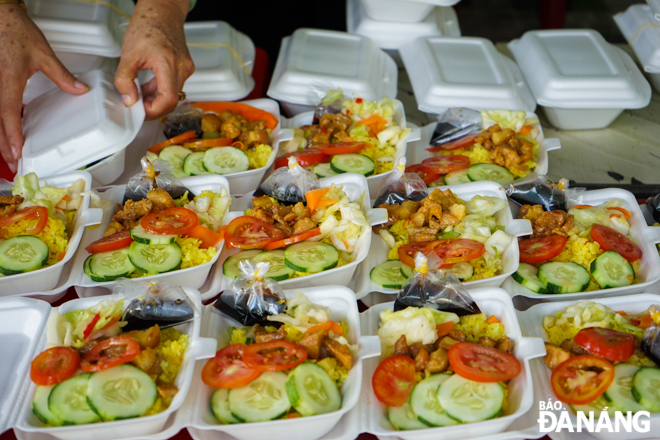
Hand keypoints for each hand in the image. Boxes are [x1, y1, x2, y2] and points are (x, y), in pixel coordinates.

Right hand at [0, 4, 87, 171]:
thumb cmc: (15, 30)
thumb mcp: (43, 54)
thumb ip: (62, 76)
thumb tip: (79, 90)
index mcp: (8, 80)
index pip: (8, 112)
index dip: (12, 134)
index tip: (17, 150)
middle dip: (4, 145)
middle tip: (14, 163)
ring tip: (9, 154)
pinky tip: (3, 134)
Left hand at [114, 0, 193, 119]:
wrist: (162, 12)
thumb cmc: (147, 26)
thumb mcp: (128, 54)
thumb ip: (125, 79)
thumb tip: (129, 100)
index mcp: (169, 63)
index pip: (168, 99)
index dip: (154, 110)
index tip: (140, 111)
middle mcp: (182, 68)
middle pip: (172, 100)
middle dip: (153, 107)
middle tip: (137, 106)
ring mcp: (186, 68)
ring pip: (173, 95)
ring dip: (156, 99)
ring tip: (140, 93)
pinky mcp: (186, 68)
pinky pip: (175, 86)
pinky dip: (161, 90)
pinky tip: (149, 85)